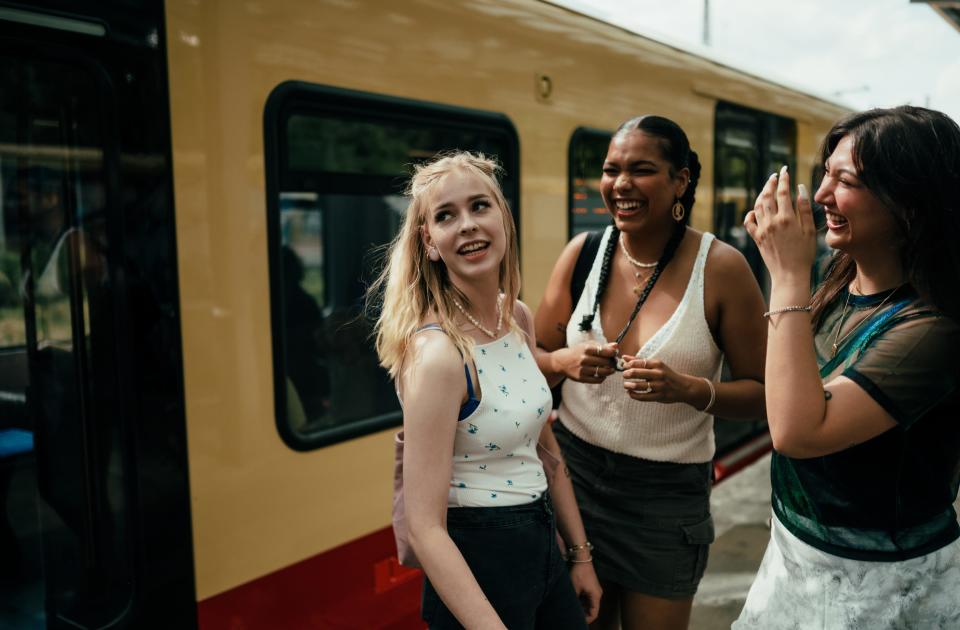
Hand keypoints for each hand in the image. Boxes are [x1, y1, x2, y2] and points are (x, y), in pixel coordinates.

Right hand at [557, 341, 617, 383]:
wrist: (562, 361)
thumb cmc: (578, 351)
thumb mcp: (588, 345)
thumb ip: (603, 346)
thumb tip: (616, 346)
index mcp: (587, 349)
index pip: (606, 351)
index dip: (613, 353)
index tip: (614, 354)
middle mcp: (584, 359)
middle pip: (606, 362)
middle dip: (612, 362)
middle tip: (613, 362)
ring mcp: (582, 370)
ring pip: (603, 372)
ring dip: (609, 371)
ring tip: (610, 369)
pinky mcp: (581, 378)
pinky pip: (597, 380)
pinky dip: (603, 378)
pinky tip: (602, 374)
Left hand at [569, 561, 601, 623]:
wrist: (582, 559)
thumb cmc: (579, 573)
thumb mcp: (575, 588)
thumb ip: (574, 599)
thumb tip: (571, 606)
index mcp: (596, 596)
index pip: (594, 613)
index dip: (587, 619)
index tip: (579, 621)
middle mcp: (597, 594)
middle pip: (593, 608)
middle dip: (584, 613)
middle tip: (575, 615)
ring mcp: (595, 590)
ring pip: (590, 603)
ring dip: (583, 607)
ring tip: (574, 609)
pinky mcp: (592, 586)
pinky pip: (589, 597)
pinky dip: (583, 601)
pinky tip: (575, 601)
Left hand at [621, 356, 700, 404]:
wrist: (684, 387)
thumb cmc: (666, 374)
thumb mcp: (656, 365)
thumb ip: (639, 361)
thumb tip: (624, 357)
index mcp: (657, 364)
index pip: (638, 362)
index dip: (628, 365)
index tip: (625, 367)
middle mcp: (658, 374)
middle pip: (636, 373)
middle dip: (626, 374)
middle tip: (624, 376)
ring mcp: (659, 386)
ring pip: (638, 385)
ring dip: (628, 385)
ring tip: (626, 385)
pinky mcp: (659, 396)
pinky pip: (643, 397)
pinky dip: (634, 395)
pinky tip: (630, 393)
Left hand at [743, 166, 815, 286]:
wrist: (789, 275)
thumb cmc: (804, 253)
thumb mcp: (809, 230)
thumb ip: (804, 209)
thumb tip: (800, 189)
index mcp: (787, 219)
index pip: (783, 193)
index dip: (784, 179)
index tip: (785, 170)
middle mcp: (772, 222)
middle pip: (767, 196)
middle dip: (771, 183)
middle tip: (774, 176)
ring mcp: (762, 230)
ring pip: (757, 206)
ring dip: (761, 195)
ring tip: (767, 189)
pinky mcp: (756, 238)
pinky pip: (748, 222)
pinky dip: (750, 213)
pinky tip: (755, 210)